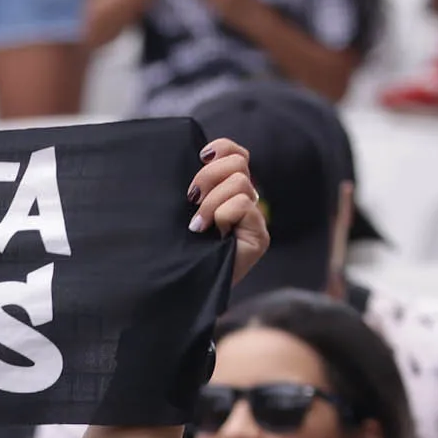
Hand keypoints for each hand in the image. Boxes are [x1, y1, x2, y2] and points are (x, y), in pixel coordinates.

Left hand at [190, 136, 267, 280]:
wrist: (182, 288)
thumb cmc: (177, 249)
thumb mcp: (178, 210)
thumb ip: (192, 186)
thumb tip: (196, 159)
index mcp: (226, 190)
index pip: (236, 153)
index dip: (221, 148)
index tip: (200, 158)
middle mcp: (244, 200)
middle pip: (239, 162)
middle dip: (209, 176)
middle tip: (192, 199)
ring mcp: (254, 218)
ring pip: (240, 183)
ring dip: (212, 202)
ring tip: (197, 225)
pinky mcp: (260, 236)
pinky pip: (244, 205)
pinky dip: (223, 214)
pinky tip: (212, 233)